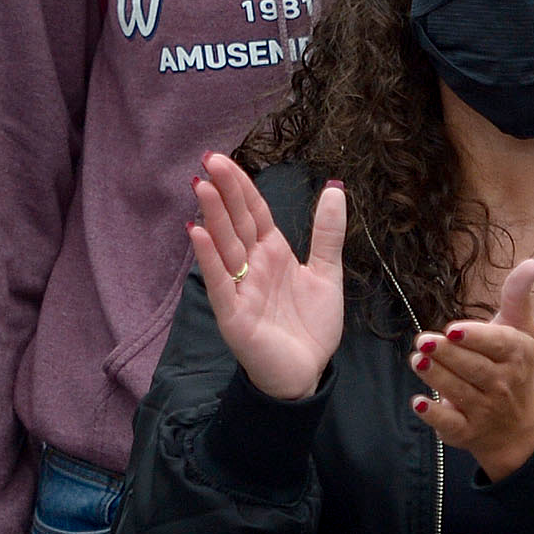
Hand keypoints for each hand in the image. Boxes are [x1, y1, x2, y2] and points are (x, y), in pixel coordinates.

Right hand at [188, 153, 347, 403]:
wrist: (307, 374)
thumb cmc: (311, 326)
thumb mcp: (327, 273)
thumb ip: (328, 233)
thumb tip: (335, 188)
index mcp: (273, 252)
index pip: (253, 212)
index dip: (241, 185)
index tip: (223, 159)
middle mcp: (253, 266)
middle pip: (236, 223)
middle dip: (223, 192)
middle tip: (208, 160)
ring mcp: (241, 289)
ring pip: (226, 246)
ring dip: (213, 217)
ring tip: (202, 186)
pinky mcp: (234, 316)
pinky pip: (220, 283)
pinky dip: (210, 259)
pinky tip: (198, 233)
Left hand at [410, 261, 533, 481]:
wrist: (520, 428)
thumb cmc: (514, 366)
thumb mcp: (520, 328)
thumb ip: (518, 293)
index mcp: (517, 354)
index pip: (497, 345)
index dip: (475, 337)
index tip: (453, 330)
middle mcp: (503, 384)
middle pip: (473, 368)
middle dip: (447, 354)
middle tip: (423, 341)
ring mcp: (486, 410)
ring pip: (459, 392)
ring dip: (436, 377)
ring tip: (416, 361)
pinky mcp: (467, 432)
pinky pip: (451, 424)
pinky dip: (435, 415)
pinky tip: (419, 403)